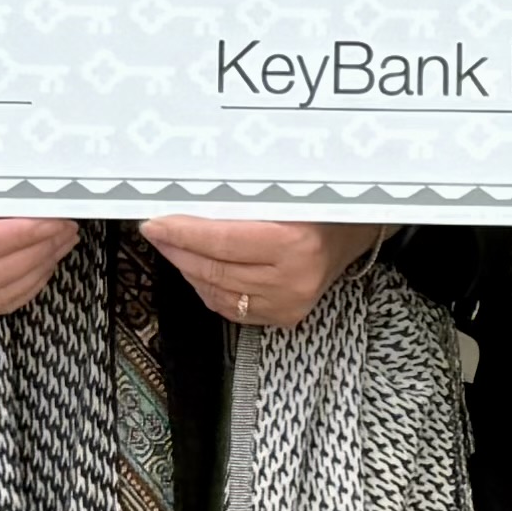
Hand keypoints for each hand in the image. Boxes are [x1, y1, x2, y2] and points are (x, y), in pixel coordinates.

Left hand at [145, 214, 381, 330]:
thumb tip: (187, 202)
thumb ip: (240, 201)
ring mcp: (288, 305)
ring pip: (218, 291)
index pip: (221, 242)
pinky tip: (196, 269)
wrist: (356, 233)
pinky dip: (208, 287)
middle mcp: (292, 280)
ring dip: (188, 269)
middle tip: (156, 231)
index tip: (155, 222)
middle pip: (215, 269)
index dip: (182, 233)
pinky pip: (231, 307)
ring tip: (172, 247)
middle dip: (178, 250)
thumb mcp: (287, 193)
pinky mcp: (284, 318)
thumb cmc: (322, 204)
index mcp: (295, 243)